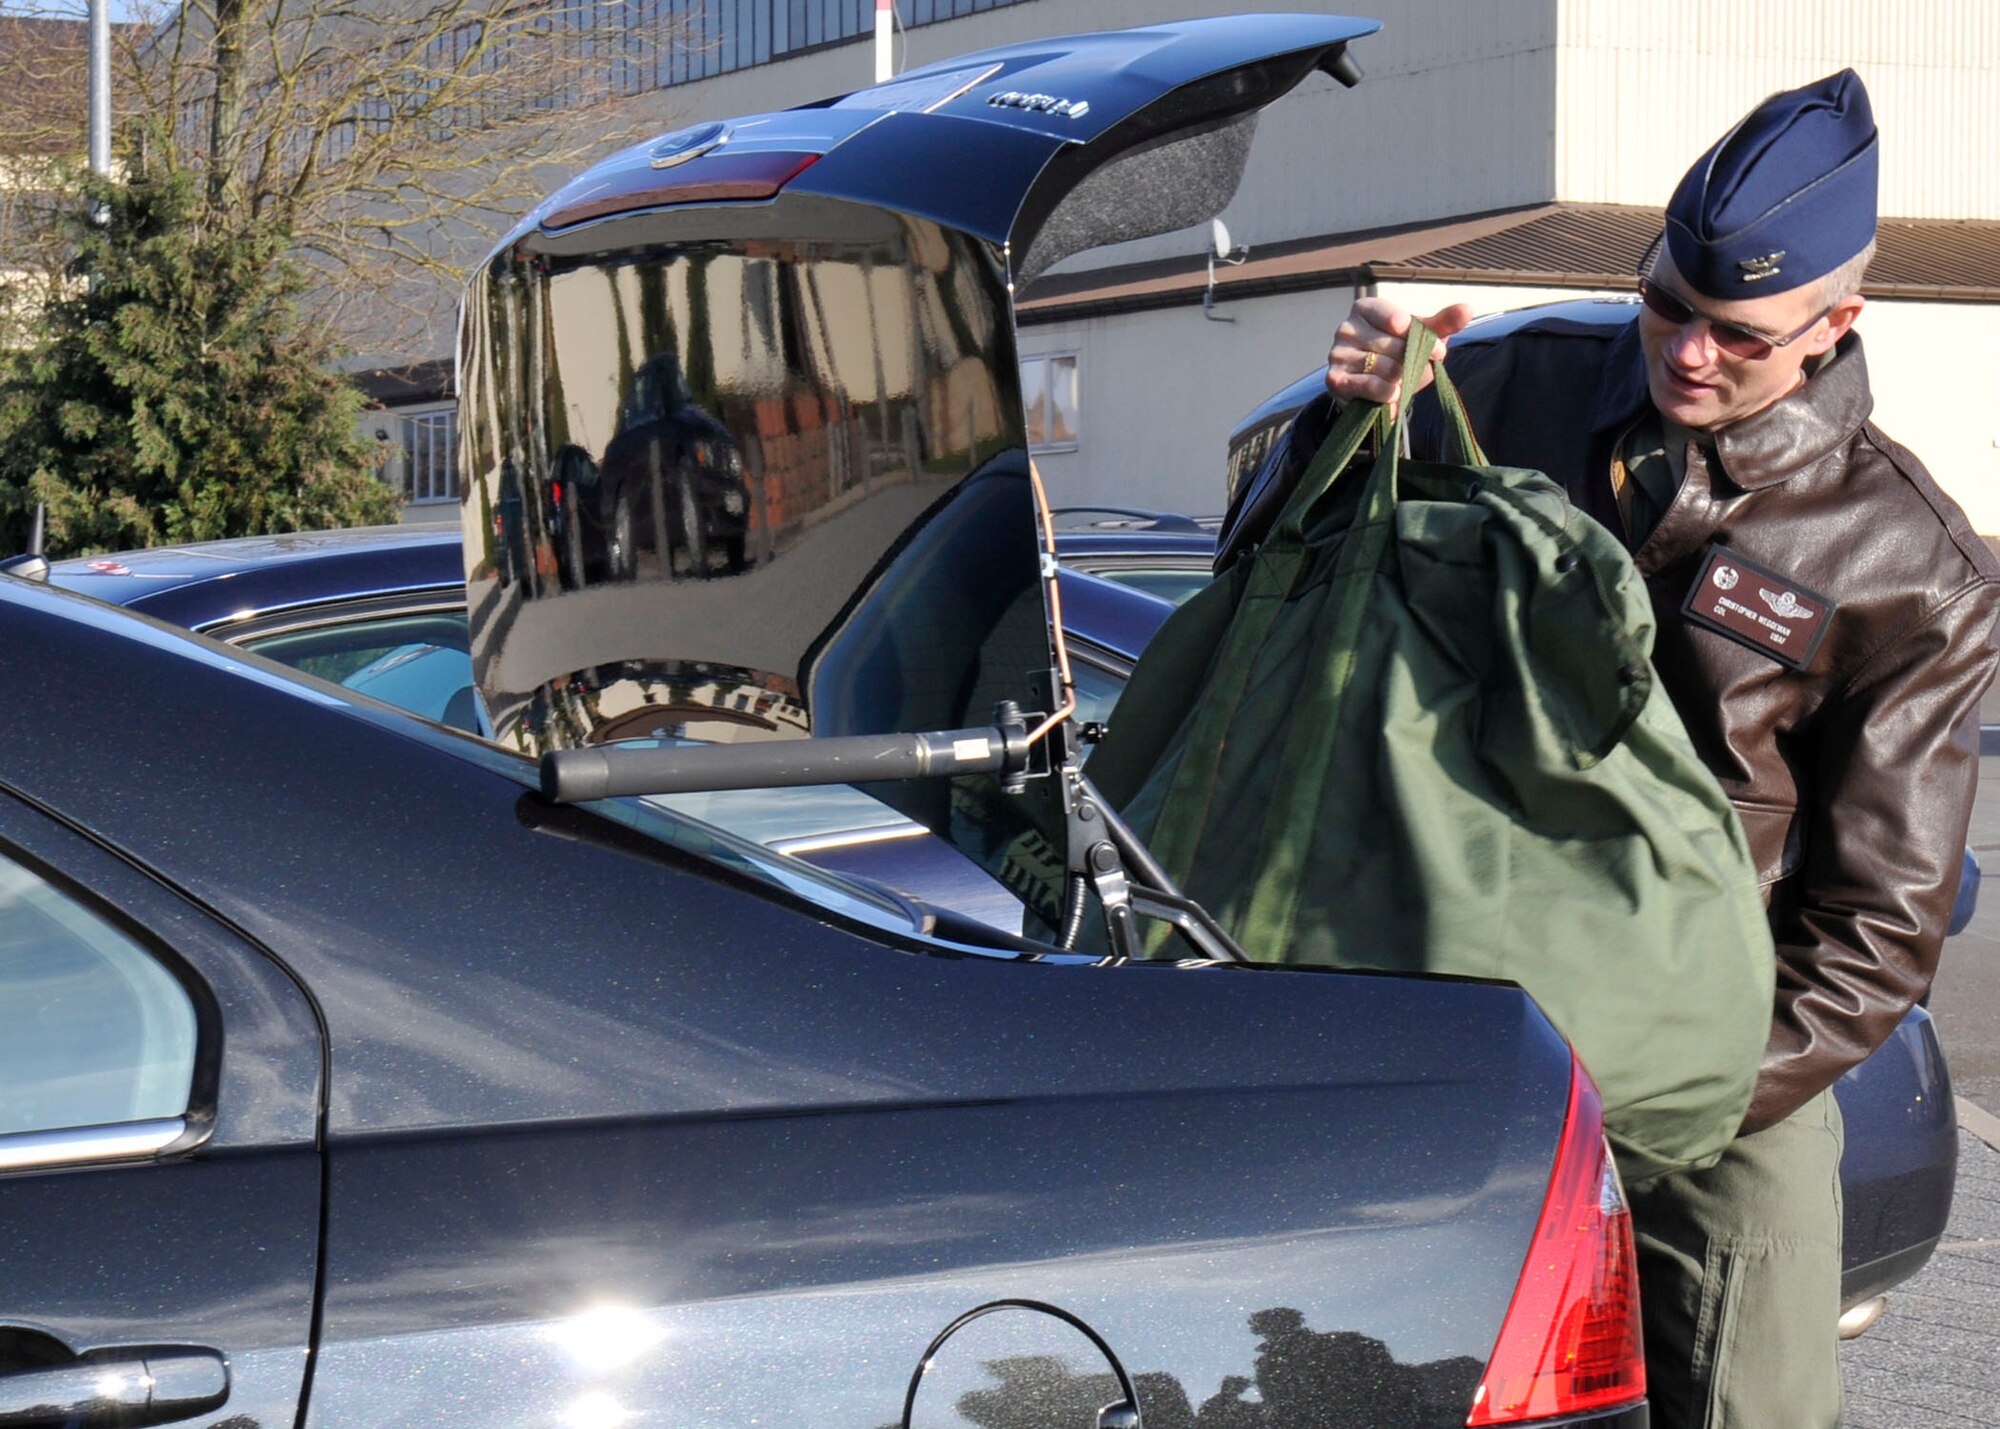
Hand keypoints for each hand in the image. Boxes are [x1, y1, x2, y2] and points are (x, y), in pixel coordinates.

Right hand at [1324, 299, 1475, 415]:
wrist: (1369, 388)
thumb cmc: (1396, 353)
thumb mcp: (1420, 336)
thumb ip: (1443, 323)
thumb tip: (1468, 308)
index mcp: (1366, 309)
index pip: (1398, 319)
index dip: (1422, 338)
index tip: (1436, 352)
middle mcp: (1346, 328)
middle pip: (1394, 346)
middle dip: (1414, 362)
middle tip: (1418, 369)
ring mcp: (1337, 354)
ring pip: (1386, 368)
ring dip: (1402, 380)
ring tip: (1399, 380)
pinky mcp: (1335, 379)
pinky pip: (1373, 387)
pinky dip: (1389, 394)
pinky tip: (1391, 394)